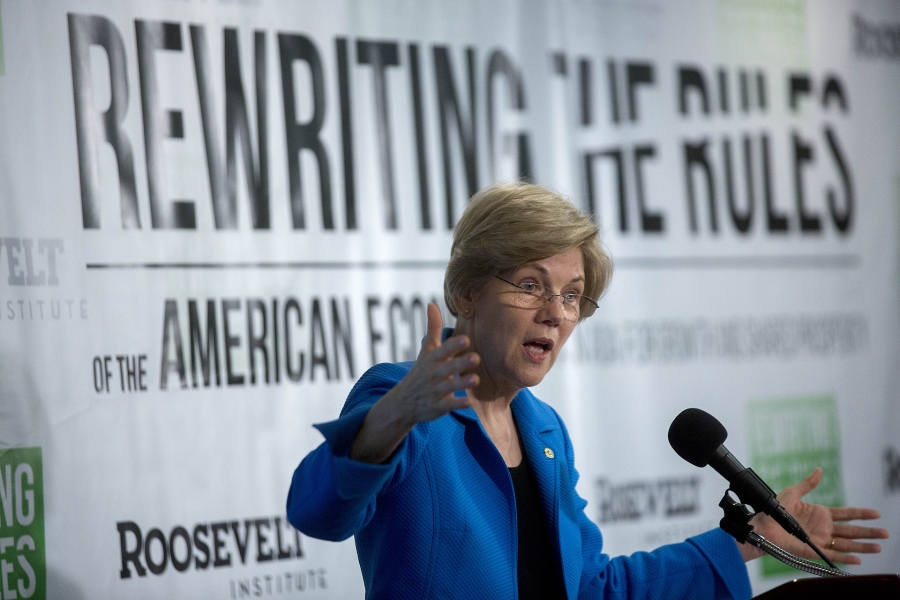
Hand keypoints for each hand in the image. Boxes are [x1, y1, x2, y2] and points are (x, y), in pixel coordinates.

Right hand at [350, 303, 479, 462]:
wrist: (403, 402)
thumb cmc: (421, 371)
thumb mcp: (426, 350)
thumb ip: (433, 328)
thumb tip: (432, 303)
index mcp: (432, 359)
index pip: (443, 350)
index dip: (453, 346)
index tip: (466, 340)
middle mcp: (433, 374)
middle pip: (448, 368)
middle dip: (460, 363)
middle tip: (476, 358)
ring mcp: (435, 391)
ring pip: (449, 387)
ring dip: (462, 383)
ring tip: (476, 379)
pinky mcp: (438, 407)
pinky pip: (449, 405)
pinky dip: (457, 404)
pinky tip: (469, 403)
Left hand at [738, 468, 889, 563]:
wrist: (762, 524)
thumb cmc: (774, 509)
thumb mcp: (793, 493)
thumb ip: (808, 484)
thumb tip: (819, 470)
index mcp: (820, 514)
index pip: (846, 514)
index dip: (861, 514)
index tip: (876, 514)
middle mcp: (823, 528)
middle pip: (851, 531)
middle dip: (868, 532)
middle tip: (885, 533)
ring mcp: (819, 540)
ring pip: (846, 544)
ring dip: (862, 547)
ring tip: (878, 547)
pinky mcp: (812, 550)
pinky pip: (831, 555)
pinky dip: (844, 558)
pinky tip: (857, 559)